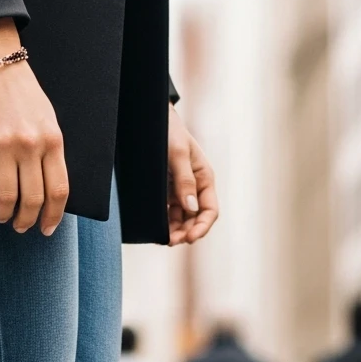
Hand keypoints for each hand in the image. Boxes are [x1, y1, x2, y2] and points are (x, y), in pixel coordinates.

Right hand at [0, 19, 68, 235]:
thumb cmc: (22, 92)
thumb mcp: (48, 119)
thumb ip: (50, 152)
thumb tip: (48, 190)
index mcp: (52, 140)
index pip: (58, 190)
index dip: (53, 216)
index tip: (47, 229)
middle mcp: (30, 145)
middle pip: (32, 200)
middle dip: (27, 221)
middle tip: (21, 227)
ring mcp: (3, 145)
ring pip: (6, 197)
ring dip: (5, 215)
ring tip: (2, 217)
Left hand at [167, 105, 218, 245]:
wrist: (150, 120)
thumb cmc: (168, 132)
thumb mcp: (177, 154)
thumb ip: (185, 180)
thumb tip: (191, 207)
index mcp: (204, 178)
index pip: (210, 210)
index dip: (202, 226)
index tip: (190, 238)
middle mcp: (194, 188)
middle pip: (195, 219)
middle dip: (186, 232)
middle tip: (170, 241)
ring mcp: (180, 191)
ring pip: (182, 220)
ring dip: (175, 231)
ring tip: (164, 239)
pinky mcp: (165, 193)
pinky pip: (168, 214)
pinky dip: (164, 224)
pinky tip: (157, 231)